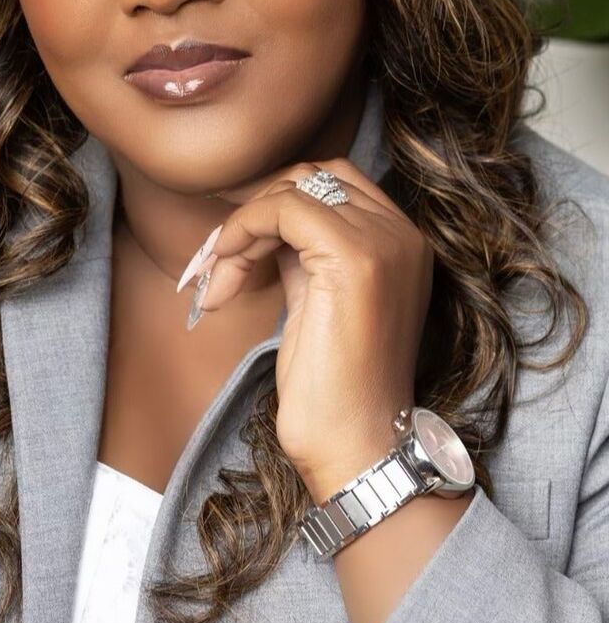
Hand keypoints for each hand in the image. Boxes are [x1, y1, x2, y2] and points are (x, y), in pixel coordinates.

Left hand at [182, 158, 434, 502]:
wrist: (356, 445)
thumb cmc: (334, 388)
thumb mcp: (318, 301)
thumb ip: (304, 256)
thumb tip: (264, 225)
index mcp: (401, 244)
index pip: (333, 185)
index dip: (275, 204)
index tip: (234, 244)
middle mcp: (402, 234)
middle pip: (313, 177)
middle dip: (257, 210)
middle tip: (220, 260)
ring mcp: (383, 241)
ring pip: (294, 189)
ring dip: (243, 227)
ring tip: (220, 279)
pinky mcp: (354, 257)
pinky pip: (282, 209)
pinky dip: (243, 231)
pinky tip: (224, 272)